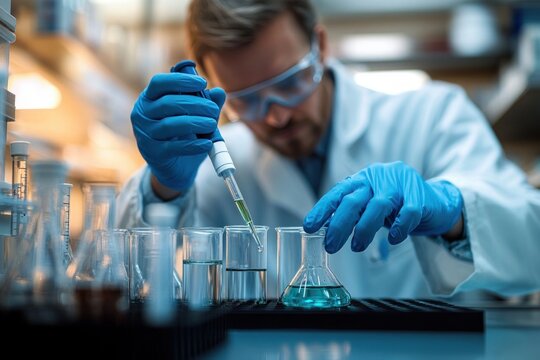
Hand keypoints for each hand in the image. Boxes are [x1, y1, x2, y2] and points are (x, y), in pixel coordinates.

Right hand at [130, 71, 225, 190]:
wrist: (176, 167)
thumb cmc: (184, 134)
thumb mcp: (196, 116)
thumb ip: (206, 103)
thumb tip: (219, 92)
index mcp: (149, 99)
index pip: (159, 83)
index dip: (180, 80)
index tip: (203, 83)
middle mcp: (142, 115)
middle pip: (167, 103)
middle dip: (195, 104)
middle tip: (213, 109)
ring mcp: (145, 135)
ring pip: (170, 125)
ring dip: (195, 123)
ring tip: (212, 124)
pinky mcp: (154, 154)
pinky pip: (174, 147)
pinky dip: (193, 145)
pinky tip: (207, 143)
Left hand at [303, 161, 462, 253]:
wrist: (434, 201)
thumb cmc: (396, 205)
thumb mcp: (369, 206)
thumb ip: (351, 213)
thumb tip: (327, 230)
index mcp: (362, 179)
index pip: (338, 193)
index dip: (322, 209)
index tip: (309, 226)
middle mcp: (377, 177)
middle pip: (353, 199)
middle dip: (339, 225)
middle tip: (331, 245)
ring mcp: (399, 183)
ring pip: (377, 205)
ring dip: (364, 229)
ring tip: (357, 247)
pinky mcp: (419, 194)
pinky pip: (406, 213)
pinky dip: (398, 228)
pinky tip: (392, 239)